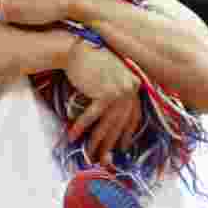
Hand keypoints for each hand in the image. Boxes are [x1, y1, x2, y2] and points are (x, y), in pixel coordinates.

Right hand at [63, 40, 141, 164]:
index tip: (123, 146)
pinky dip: (81, 127)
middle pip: (121, 122)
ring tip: (90, 155)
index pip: (134, 115)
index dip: (128, 132)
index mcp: (134, 84)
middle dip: (111, 143)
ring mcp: (119, 92)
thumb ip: (117, 91)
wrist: (76, 47)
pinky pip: (92, 117)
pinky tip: (73, 137)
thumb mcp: (111, 75)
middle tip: (105, 159)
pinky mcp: (104, 94)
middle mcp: (131, 88)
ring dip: (97, 141)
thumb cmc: (90, 61)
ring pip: (107, 123)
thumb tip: (113, 116)